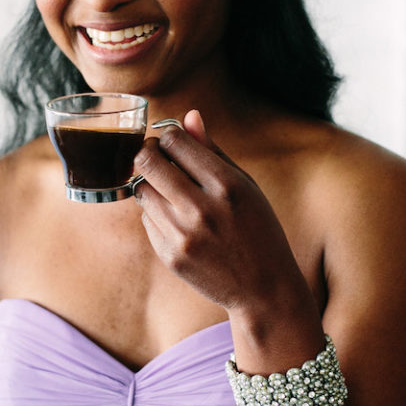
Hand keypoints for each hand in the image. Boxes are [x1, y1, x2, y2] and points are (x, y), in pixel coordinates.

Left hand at [133, 110, 309, 319]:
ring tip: (172, 192)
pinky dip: (157, 215)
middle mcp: (202, 209)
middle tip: (158, 158)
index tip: (173, 143)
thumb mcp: (246, 185)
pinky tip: (181, 222)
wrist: (264, 289)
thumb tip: (187, 116)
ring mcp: (184, 236)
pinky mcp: (171, 257)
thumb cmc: (258, 229)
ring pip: (140, 190)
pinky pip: (147, 220)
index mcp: (227, 185)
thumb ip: (213, 151)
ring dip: (151, 185)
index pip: (174, 140)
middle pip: (147, 161)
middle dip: (148, 153)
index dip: (169, 136)